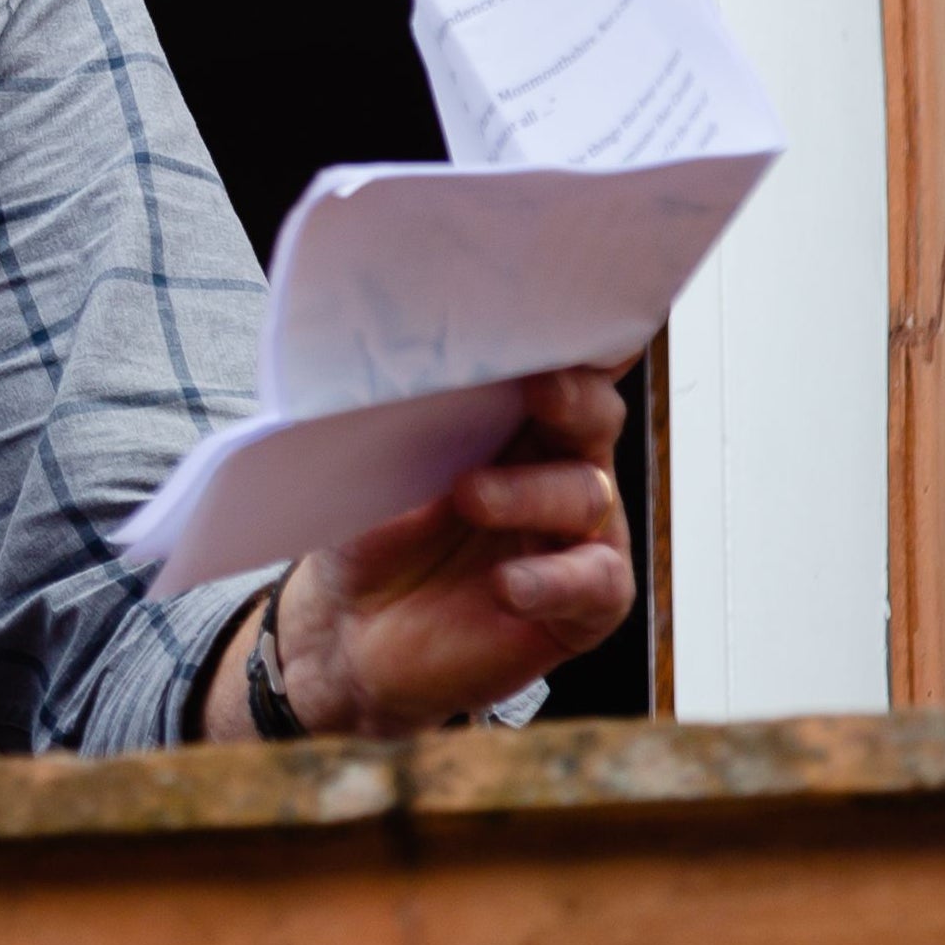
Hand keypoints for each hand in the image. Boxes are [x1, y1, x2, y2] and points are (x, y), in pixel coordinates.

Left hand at [264, 366, 635, 736]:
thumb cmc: (371, 528)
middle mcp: (555, 467)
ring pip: (588, 494)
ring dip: (529, 492)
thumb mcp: (377, 461)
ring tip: (469, 497)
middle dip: (574, 398)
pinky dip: (553, 579)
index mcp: (514, 420)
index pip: (559, 368)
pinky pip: (595, 584)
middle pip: (594, 418)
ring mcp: (573, 537)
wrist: (349, 628)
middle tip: (538, 390)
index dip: (571, 342)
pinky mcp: (578, 608)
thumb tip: (409, 356)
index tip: (556, 316)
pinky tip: (507, 584)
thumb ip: (410, 414)